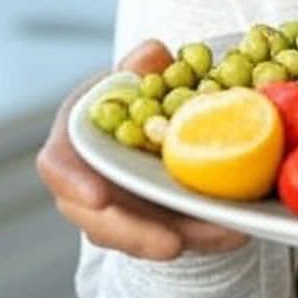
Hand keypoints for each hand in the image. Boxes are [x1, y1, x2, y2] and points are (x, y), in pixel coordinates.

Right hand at [37, 39, 248, 260]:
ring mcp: (121, 213)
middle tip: (172, 243)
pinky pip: (177, 236)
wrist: (146, 120)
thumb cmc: (132, 97)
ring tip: (226, 235)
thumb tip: (154, 55)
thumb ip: (139, 67)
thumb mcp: (132, 76)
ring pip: (143, 238)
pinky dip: (207, 236)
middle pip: (100, 222)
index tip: (98, 198)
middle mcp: (90, 187)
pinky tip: (238, 230)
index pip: (59, 167)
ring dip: (184, 240)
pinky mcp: (153, 225)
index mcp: (74, 144)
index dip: (74, 183)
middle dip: (136, 235)